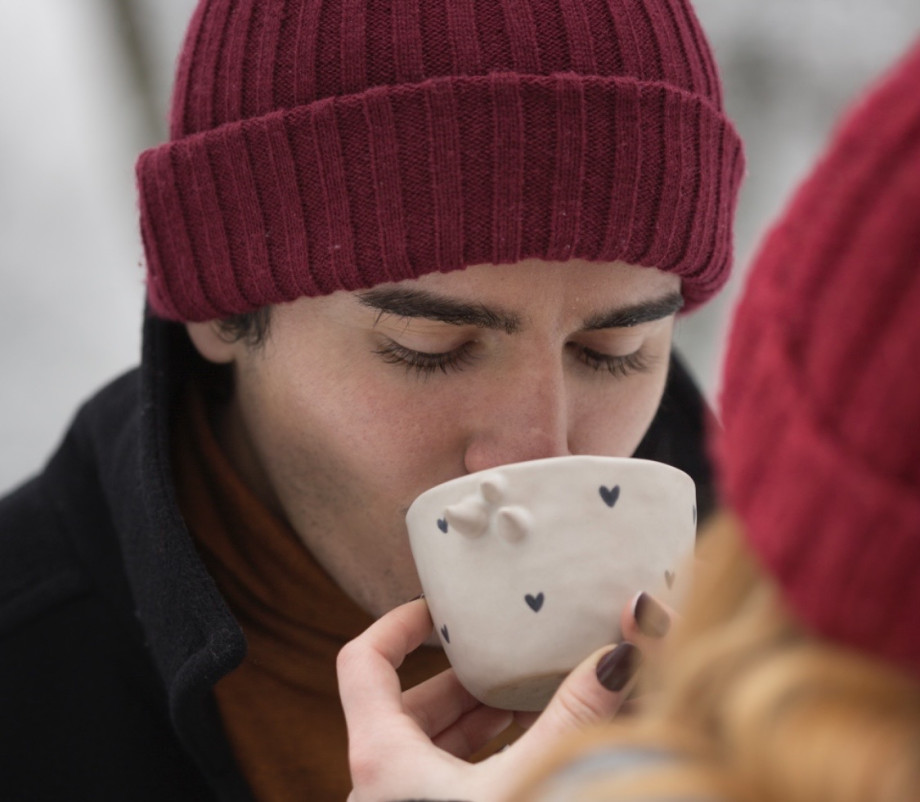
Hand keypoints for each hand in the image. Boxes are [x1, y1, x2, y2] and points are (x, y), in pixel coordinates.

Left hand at [337, 598, 647, 801]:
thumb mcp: (531, 784)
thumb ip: (579, 715)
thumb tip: (626, 647)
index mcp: (383, 759)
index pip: (362, 662)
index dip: (396, 624)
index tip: (439, 607)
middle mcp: (383, 784)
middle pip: (410, 703)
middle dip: (462, 675)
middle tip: (507, 650)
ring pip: (432, 746)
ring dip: (478, 717)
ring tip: (530, 693)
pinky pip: (449, 779)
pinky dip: (485, 755)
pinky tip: (532, 745)